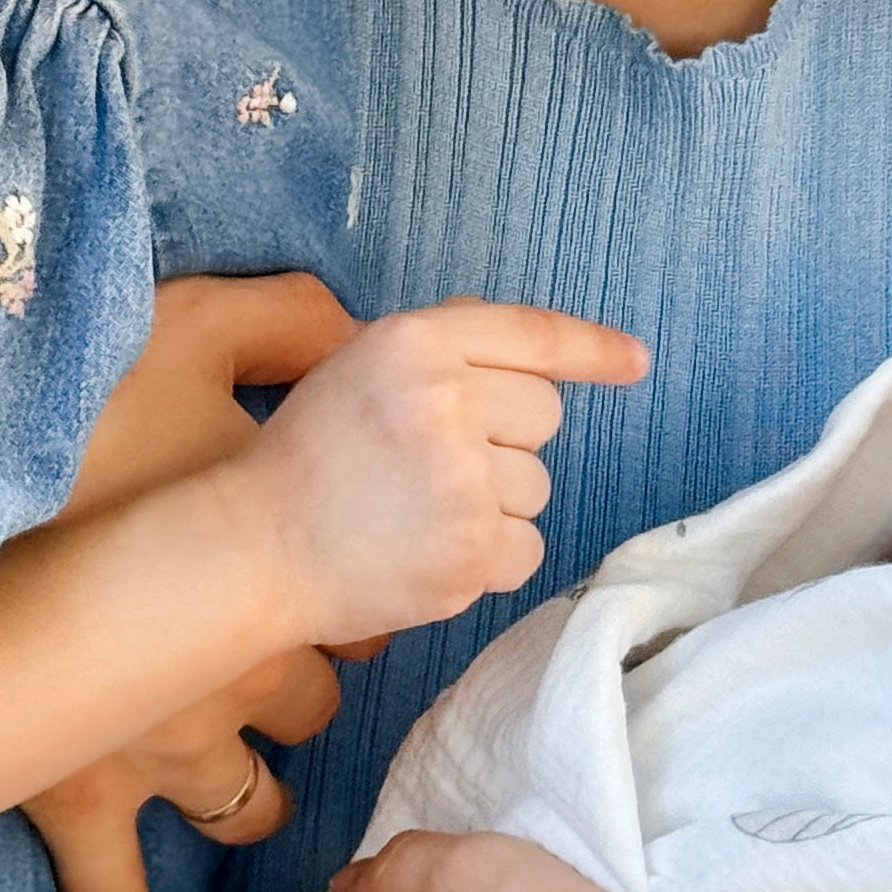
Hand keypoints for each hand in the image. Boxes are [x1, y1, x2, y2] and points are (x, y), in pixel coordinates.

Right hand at [38, 273, 367, 891]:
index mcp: (268, 567)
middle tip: (268, 640)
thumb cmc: (72, 426)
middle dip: (302, 676)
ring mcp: (156, 750)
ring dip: (248, 792)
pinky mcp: (71, 799)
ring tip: (237, 784)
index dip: (339, 570)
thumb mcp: (184, 330)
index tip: (314, 544)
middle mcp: (233, 671)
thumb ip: (278, 317)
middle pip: (311, 697)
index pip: (351, 592)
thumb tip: (344, 318)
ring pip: (245, 799)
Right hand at [241, 301, 646, 646]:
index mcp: (415, 341)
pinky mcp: (471, 552)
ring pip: (538, 486)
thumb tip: (533, 352)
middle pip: (543, 415)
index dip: (592, 349)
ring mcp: (461, 480)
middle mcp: (445, 400)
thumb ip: (443, 350)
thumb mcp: (360, 365)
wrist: (256, 548)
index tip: (635, 362)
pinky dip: (491, 557)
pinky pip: (528, 547)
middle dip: (505, 440)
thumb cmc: (310, 458)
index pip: (532, 334)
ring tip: (421, 511)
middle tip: (433, 463)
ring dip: (495, 503)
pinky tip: (432, 551)